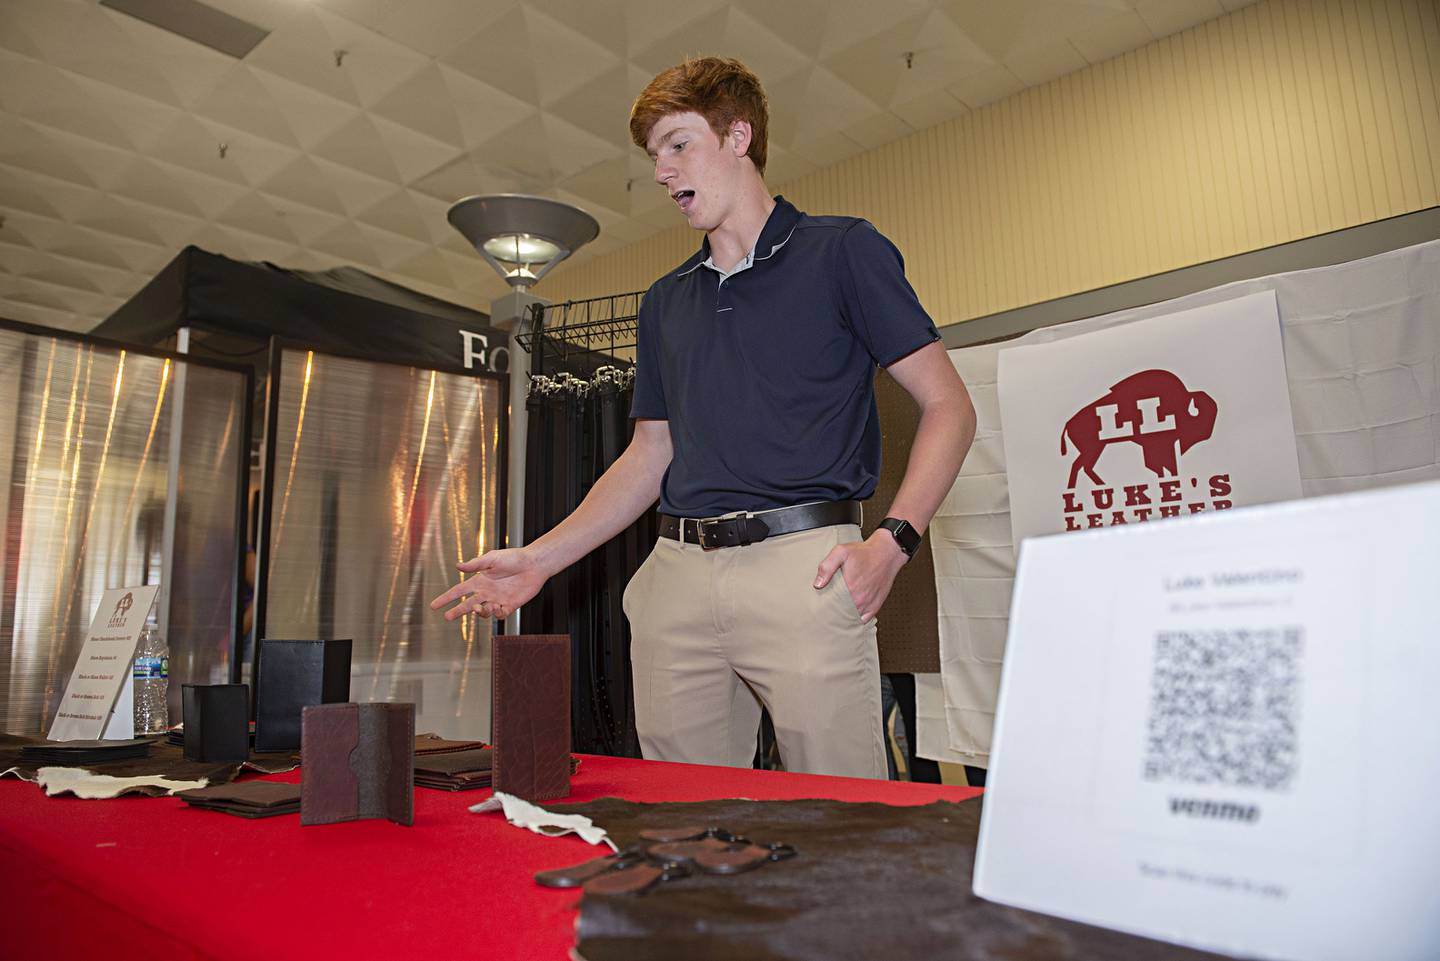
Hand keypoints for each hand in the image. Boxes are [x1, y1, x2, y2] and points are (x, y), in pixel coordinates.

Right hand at [428, 547, 548, 621]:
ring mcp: (498, 599)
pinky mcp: (510, 605)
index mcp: (480, 580)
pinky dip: (496, 614)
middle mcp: (487, 591)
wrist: (534, 564)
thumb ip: (475, 564)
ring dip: (480, 612)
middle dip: (457, 611)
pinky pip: (499, 615)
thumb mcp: (492, 559)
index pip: (459, 591)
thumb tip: (457, 566)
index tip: (434, 605)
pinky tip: (498, 607)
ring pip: (483, 612)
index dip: (446, 598)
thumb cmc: (514, 558)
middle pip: (467, 605)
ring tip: (480, 607)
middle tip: (447, 617)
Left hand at [812, 531, 907, 622]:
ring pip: (851, 618)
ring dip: (844, 617)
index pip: (831, 606)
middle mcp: (859, 599)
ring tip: (836, 613)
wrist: (886, 553)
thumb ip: (827, 567)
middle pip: (840, 614)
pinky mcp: (876, 605)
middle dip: (832, 613)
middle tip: (826, 609)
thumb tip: (817, 584)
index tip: (819, 604)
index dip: (824, 607)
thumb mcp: (841, 552)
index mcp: (849, 588)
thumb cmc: (864, 552)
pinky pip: (864, 620)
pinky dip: (856, 619)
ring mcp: (868, 604)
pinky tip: (850, 614)